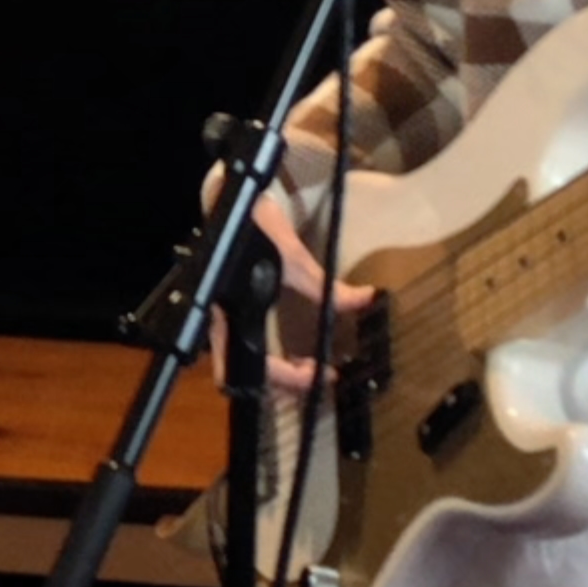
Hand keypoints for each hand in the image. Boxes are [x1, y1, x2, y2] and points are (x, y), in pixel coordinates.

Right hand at [208, 180, 379, 398]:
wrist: (230, 201)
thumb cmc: (256, 227)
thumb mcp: (294, 257)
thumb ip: (327, 286)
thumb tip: (366, 298)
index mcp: (234, 315)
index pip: (259, 367)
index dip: (292, 379)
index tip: (323, 373)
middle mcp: (222, 326)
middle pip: (246, 378)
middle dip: (283, 385)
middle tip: (318, 375)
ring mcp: (221, 323)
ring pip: (243, 369)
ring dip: (276, 375)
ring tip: (308, 367)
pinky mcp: (227, 317)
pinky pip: (245, 353)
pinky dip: (270, 361)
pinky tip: (293, 352)